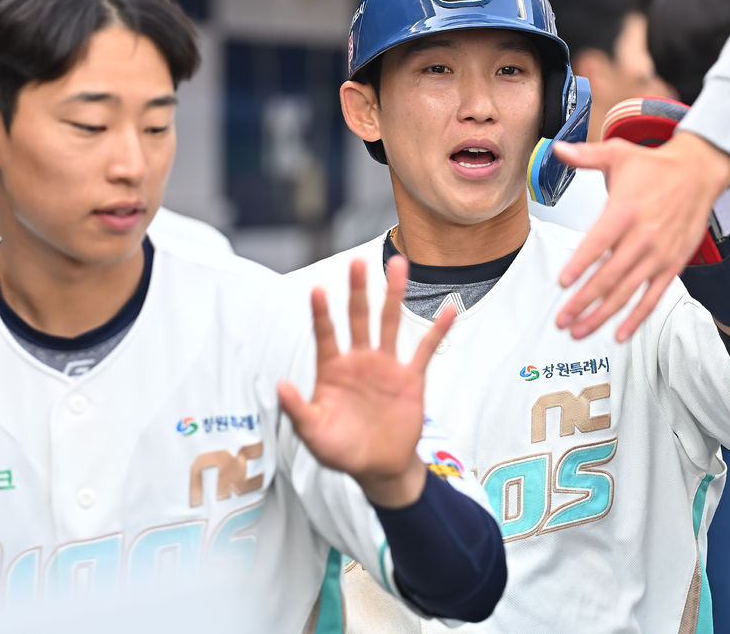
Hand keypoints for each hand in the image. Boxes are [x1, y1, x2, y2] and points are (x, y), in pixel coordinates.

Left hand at [277, 255, 455, 507]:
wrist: (377, 467)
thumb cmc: (341, 450)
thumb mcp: (313, 434)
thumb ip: (298, 410)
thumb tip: (280, 385)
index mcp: (332, 370)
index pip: (325, 335)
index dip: (321, 314)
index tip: (317, 289)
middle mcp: (359, 361)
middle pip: (358, 317)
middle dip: (358, 290)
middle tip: (358, 262)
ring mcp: (386, 366)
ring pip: (389, 323)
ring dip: (393, 295)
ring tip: (399, 265)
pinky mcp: (410, 378)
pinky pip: (425, 349)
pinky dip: (437, 330)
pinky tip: (448, 309)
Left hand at [551, 131, 729, 341]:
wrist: (700, 172)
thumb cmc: (655, 167)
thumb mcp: (619, 153)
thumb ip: (585, 155)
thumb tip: (558, 149)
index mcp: (626, 211)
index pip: (599, 243)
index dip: (581, 264)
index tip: (563, 282)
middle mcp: (644, 236)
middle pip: (610, 276)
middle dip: (583, 301)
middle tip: (562, 319)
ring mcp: (659, 255)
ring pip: (628, 292)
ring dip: (603, 315)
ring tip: (580, 330)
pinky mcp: (672, 265)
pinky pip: (653, 297)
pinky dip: (637, 317)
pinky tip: (620, 334)